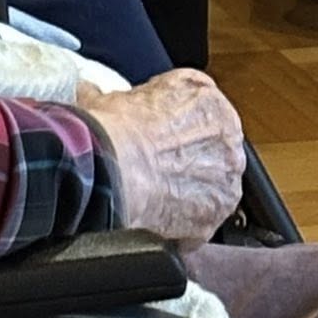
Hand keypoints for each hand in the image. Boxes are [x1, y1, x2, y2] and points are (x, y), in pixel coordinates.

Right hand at [75, 69, 244, 246]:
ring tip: (159, 196)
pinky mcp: (219, 210)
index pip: (199, 110)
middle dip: (190, 159)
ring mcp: (227, 173)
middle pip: (213, 147)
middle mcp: (226, 132)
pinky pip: (206, 218)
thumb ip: (117, 97)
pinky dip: (187, 223)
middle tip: (160, 168)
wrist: (117, 168)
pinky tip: (162, 219)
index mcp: (205, 97)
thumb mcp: (112, 98)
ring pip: (214, 183)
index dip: (177, 126)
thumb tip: (91, 93)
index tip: (161, 138)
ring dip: (192, 192)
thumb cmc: (117, 130)